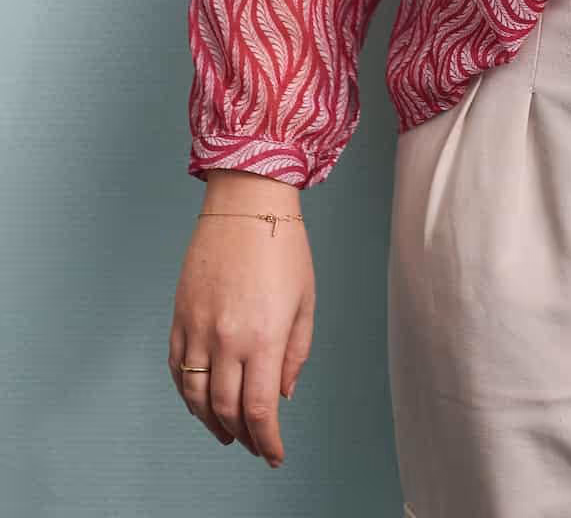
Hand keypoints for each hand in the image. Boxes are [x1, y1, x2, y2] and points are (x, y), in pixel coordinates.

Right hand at [168, 192, 314, 467]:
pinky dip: (188, 394)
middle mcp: (227, 338)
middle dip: (243, 437)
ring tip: (227, 433)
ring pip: (197, 397)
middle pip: (227, 410)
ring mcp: (198, 328)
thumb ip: (295, 353)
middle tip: (254, 445)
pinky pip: (177, 370)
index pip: (259, 410)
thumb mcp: (306, 300)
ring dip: (212, 423)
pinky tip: (201, 402)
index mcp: (264, 337)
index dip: (266, 441)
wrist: (247, 202)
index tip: (273, 454)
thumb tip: (282, 394)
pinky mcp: (179, 316)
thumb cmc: (283, 246)